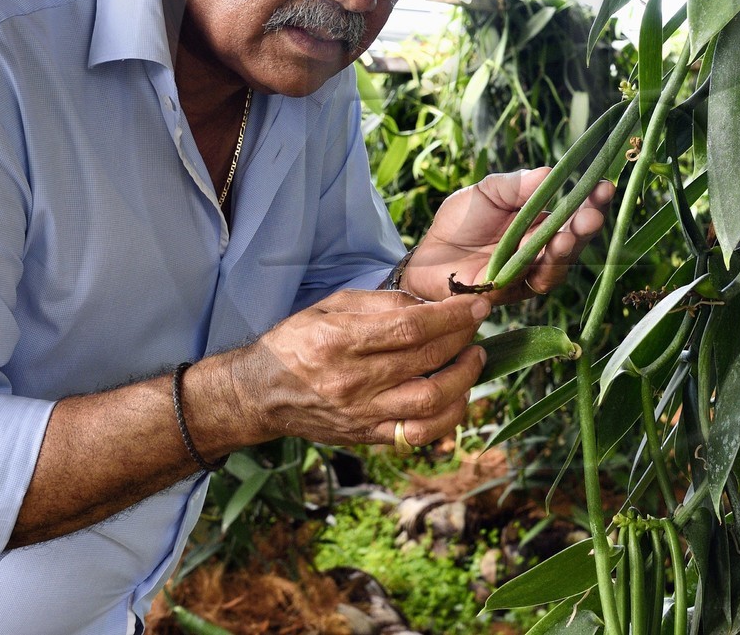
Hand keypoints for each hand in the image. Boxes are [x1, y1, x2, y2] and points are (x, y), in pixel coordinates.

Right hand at [228, 288, 488, 447]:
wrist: (263, 393)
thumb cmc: (297, 341)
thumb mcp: (330, 305)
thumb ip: (380, 303)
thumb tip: (429, 305)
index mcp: (341, 341)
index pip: (411, 328)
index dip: (451, 317)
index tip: (476, 305)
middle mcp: (353, 381)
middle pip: (426, 361)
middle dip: (463, 339)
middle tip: (476, 325)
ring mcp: (362, 414)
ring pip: (430, 403)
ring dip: (464, 379)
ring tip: (473, 359)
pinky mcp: (368, 436)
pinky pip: (419, 434)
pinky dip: (448, 416)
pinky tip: (458, 394)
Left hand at [404, 168, 615, 305]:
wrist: (424, 257)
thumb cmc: (458, 222)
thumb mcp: (487, 192)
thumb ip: (516, 185)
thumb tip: (551, 172)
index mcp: (540, 222)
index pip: (573, 211)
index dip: (591, 200)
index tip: (605, 185)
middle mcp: (540, 249)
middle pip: (573, 239)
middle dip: (586, 225)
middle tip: (594, 212)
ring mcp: (528, 272)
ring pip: (559, 263)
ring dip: (568, 247)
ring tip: (571, 231)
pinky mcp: (513, 291)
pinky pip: (534, 281)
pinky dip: (543, 266)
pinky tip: (549, 249)